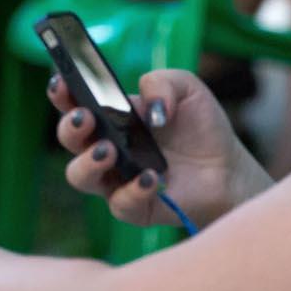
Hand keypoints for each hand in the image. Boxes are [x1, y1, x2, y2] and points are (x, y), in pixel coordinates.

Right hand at [50, 68, 271, 228]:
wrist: (229, 169)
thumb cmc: (200, 127)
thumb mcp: (187, 89)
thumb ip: (161, 83)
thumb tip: (147, 110)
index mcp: (109, 115)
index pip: (72, 102)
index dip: (61, 92)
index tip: (62, 82)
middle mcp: (103, 146)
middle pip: (68, 138)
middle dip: (70, 127)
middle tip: (87, 118)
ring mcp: (115, 178)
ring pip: (78, 175)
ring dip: (88, 162)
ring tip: (110, 151)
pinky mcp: (134, 207)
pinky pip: (119, 203)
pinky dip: (132, 190)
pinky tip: (151, 178)